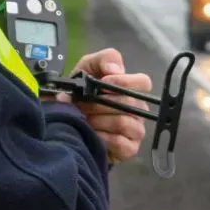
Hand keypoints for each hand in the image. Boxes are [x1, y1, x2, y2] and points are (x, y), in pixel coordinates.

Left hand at [66, 48, 152, 162]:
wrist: (66, 123)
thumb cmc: (81, 94)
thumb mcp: (86, 69)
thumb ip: (102, 60)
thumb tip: (115, 70)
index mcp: (131, 89)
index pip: (143, 82)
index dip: (124, 82)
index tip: (103, 84)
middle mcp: (138, 109)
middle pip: (130, 102)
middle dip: (101, 103)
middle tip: (82, 105)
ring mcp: (136, 130)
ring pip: (124, 122)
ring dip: (99, 120)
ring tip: (85, 120)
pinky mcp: (130, 148)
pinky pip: (122, 142)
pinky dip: (103, 138)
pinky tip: (92, 135)